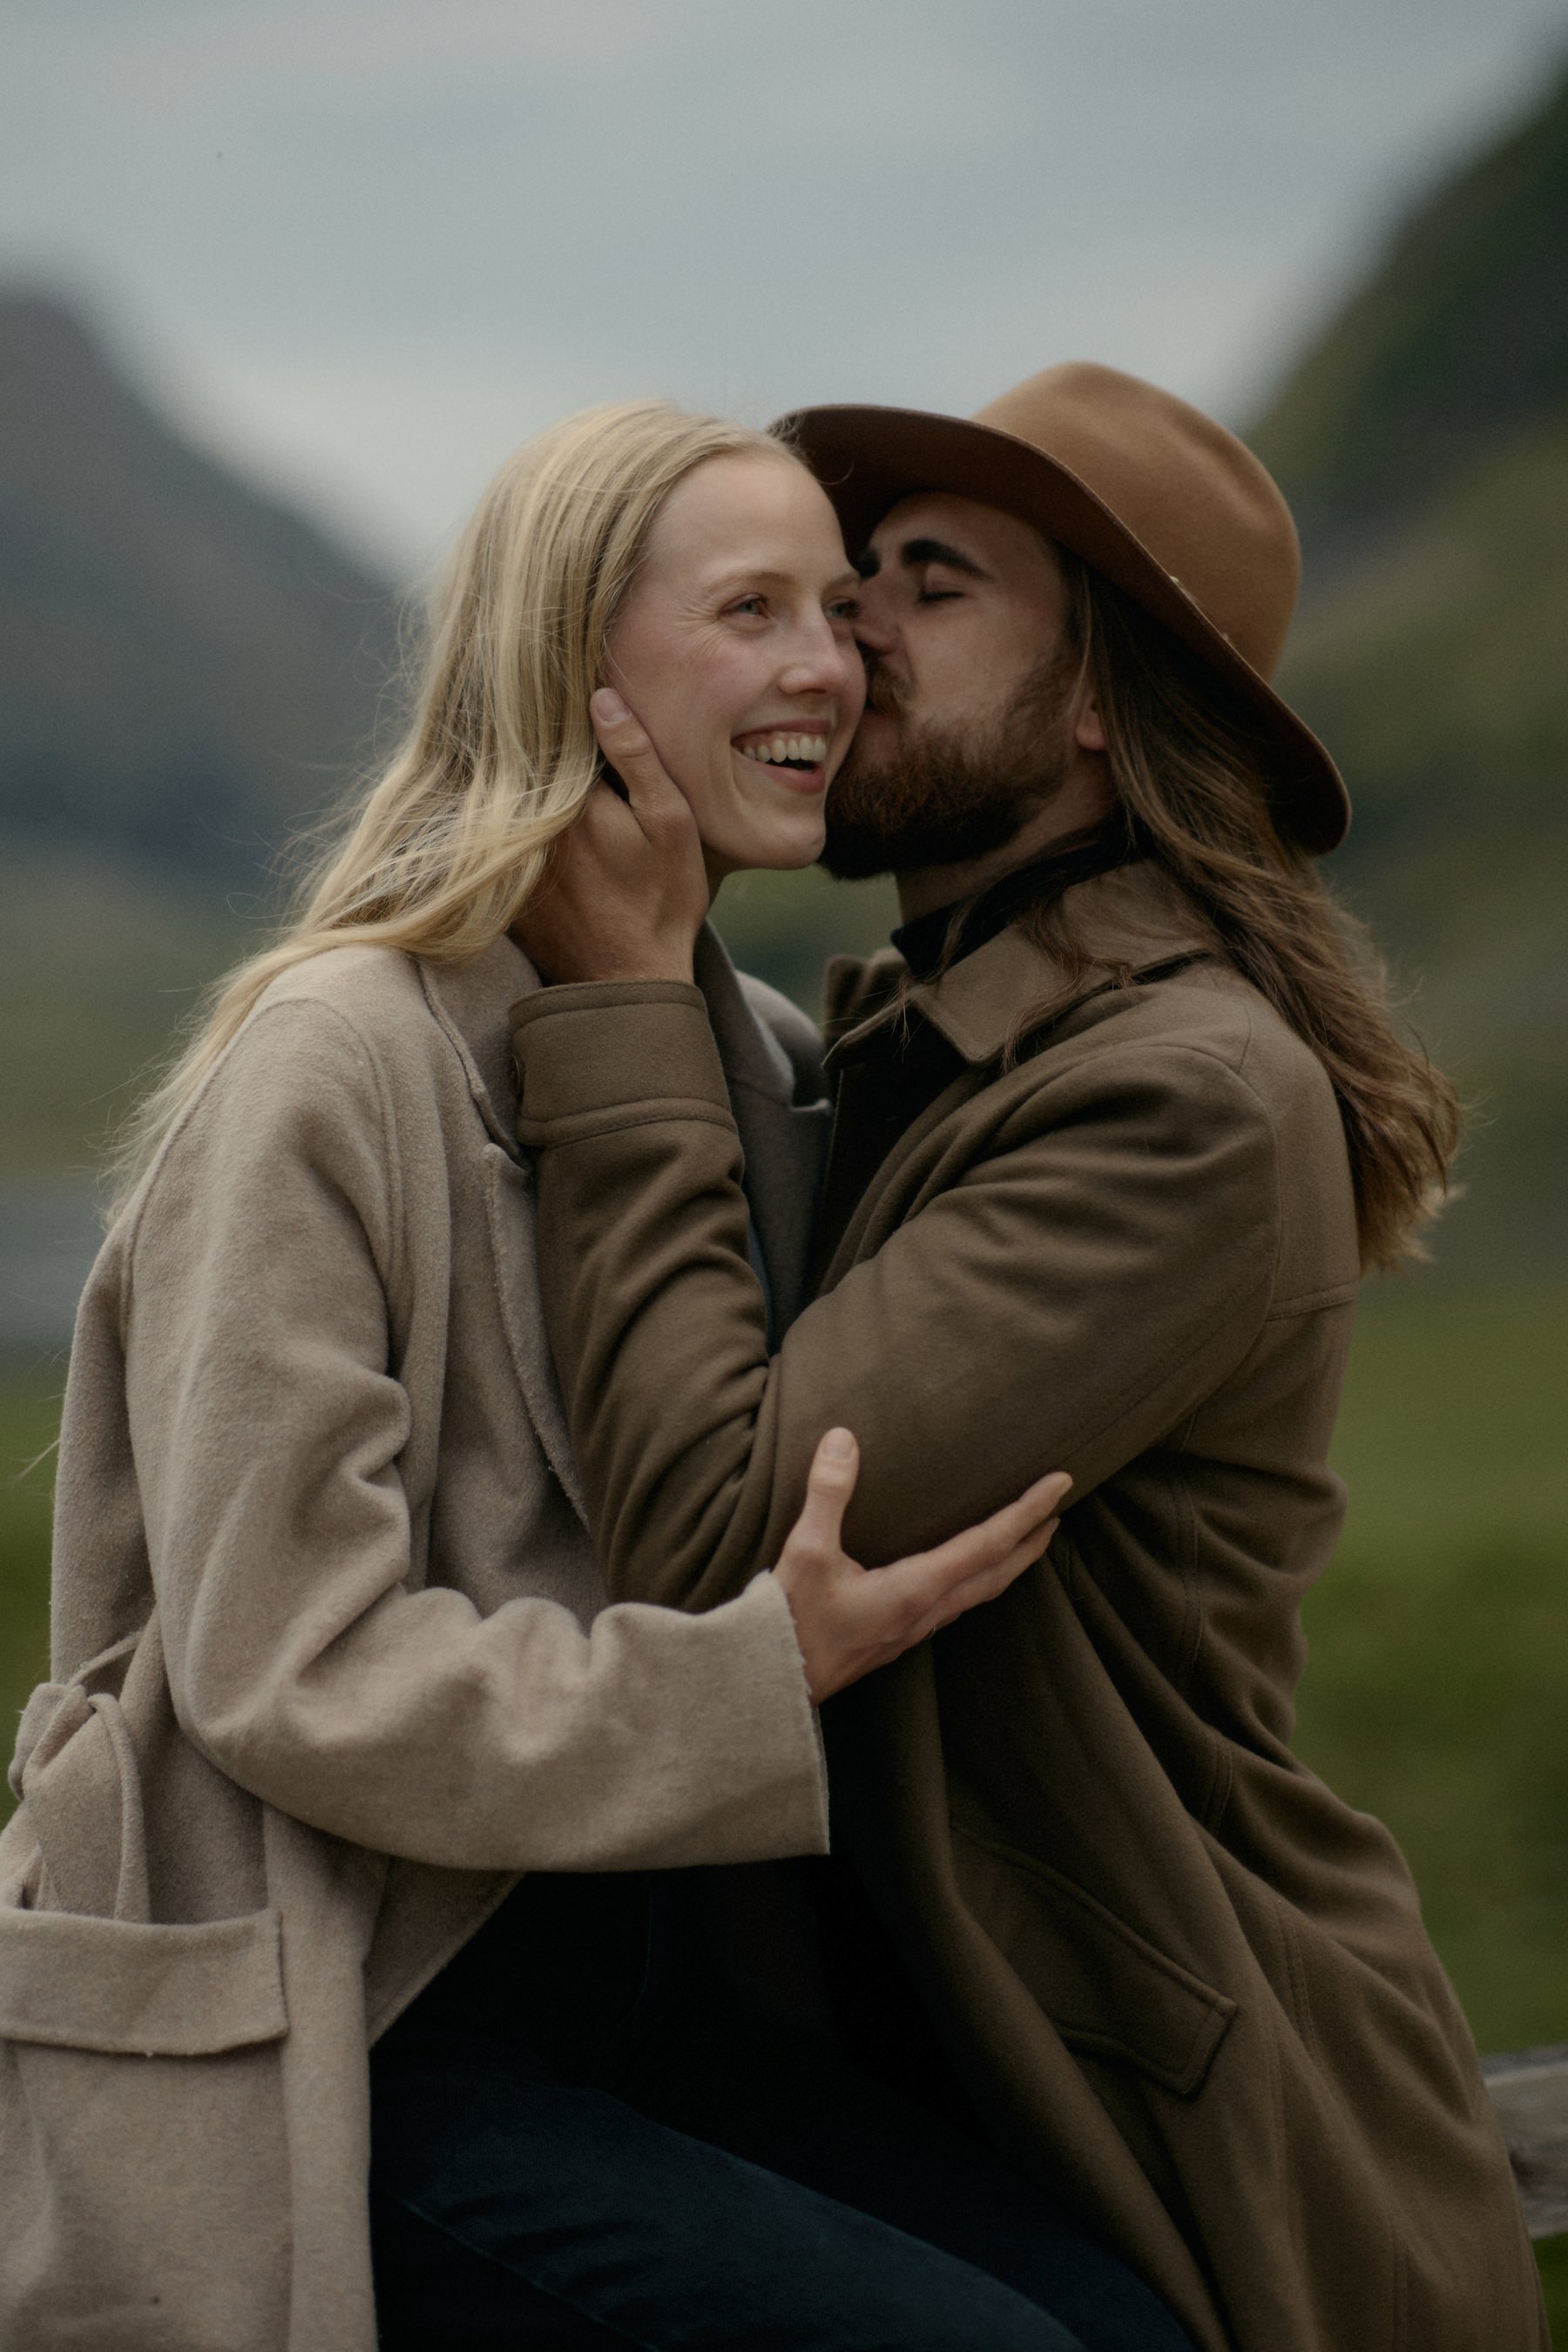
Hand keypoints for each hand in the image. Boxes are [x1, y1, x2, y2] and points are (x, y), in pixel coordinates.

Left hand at [510, 689, 709, 984]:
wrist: (629, 983)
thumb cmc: (661, 901)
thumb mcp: (670, 823)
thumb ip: (636, 757)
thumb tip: (599, 695)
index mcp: (569, 799)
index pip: (555, 736)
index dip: (560, 709)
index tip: (565, 684)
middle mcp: (528, 824)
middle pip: (527, 765)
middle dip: (537, 740)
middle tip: (544, 707)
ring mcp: (509, 858)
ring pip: (510, 800)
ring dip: (519, 779)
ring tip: (527, 748)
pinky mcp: (501, 886)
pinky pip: (496, 839)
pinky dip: (506, 823)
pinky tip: (518, 808)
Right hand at [772, 1429, 1069, 1703]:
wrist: (771, 1685)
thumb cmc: (790, 1623)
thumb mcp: (806, 1552)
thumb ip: (828, 1494)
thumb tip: (843, 1439)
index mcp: (916, 1588)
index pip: (987, 1544)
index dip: (1027, 1511)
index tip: (1060, 1484)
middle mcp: (925, 1611)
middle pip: (997, 1573)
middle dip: (1031, 1539)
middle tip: (1058, 1508)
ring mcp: (913, 1629)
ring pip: (980, 1592)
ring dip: (1009, 1561)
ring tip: (1025, 1537)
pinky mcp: (897, 1636)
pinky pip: (956, 1603)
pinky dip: (979, 1578)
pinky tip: (965, 1571)